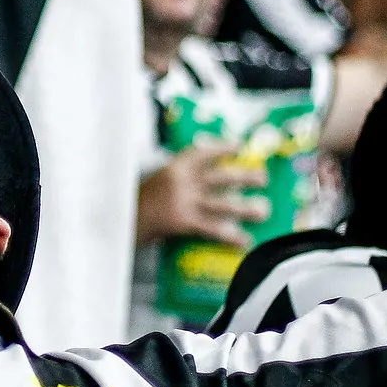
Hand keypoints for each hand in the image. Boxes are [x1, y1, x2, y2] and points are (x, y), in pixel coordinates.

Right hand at [137, 143, 269, 248]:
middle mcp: (183, 181)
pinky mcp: (184, 221)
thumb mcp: (157, 180)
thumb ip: (179, 176)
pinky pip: (213, 228)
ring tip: (263, 210)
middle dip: (245, 177)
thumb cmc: (139, 202)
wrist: (123, 221)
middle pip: (221, 177)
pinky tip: (244, 240)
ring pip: (223, 204)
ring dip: (245, 208)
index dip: (223, 149)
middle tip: (263, 178)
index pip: (204, 152)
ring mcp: (185, 201)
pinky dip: (230, 236)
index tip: (239, 146)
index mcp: (175, 166)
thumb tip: (206, 177)